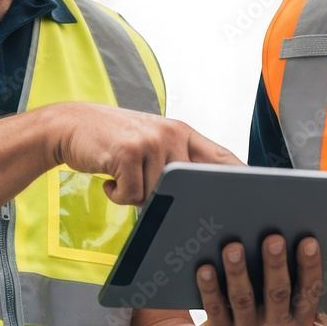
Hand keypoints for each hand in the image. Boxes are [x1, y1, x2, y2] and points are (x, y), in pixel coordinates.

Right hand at [49, 102, 239, 204]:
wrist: (69, 126)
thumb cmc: (111, 139)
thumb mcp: (150, 143)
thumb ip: (174, 161)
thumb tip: (199, 195)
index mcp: (181, 133)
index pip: (220, 156)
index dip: (240, 175)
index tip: (257, 194)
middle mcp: (171, 134)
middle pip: (190, 184)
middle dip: (175, 199)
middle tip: (155, 196)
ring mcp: (150, 141)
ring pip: (158, 194)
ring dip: (136, 195)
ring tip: (122, 176)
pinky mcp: (128, 153)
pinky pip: (132, 195)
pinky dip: (118, 195)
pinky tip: (109, 177)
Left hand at [192, 236, 326, 325]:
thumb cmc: (259, 321)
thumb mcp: (280, 313)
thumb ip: (287, 285)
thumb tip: (282, 235)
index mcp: (299, 323)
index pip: (309, 292)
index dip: (310, 266)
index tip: (309, 241)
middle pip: (277, 293)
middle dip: (275, 264)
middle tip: (273, 238)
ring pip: (243, 299)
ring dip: (238, 271)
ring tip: (233, 247)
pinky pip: (215, 310)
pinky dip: (210, 287)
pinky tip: (205, 268)